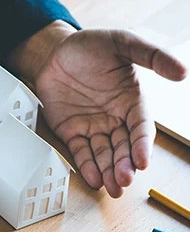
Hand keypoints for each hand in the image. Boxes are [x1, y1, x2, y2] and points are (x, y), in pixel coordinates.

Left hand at [9, 22, 186, 197]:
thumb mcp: (123, 43)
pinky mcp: (72, 132)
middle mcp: (115, 118)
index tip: (142, 161)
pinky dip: (87, 166)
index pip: (141, 128)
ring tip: (113, 188)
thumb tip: (183, 72)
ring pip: (104, 154)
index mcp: (132, 101)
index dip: (142, 145)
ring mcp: (93, 126)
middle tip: (124, 180)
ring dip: (109, 172)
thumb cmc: (91, 46)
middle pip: (124, 147)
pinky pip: (81, 152)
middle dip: (125, 165)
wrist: (54, 52)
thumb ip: (151, 56)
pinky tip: (94, 179)